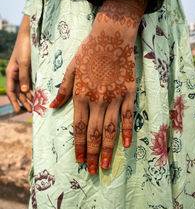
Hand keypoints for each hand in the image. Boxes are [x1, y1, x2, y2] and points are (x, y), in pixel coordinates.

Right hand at [6, 14, 32, 112]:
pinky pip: (30, 82)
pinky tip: (38, 94)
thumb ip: (24, 77)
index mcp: (11, 73)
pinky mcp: (30, 69)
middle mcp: (16, 73)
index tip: (18, 111)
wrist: (30, 34)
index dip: (14, 101)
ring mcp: (23, 71)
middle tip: (31, 111)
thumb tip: (23, 92)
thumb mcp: (24, 63)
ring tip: (35, 105)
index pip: (11, 91)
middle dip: (24, 101)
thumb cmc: (25, 47)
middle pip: (18, 91)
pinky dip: (33, 89)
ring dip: (29, 96)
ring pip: (24, 88)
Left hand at [50, 0, 152, 173]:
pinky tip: (125, 145)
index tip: (80, 160)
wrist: (111, 38)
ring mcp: (113, 97)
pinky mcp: (127, 93)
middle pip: (94, 133)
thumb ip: (63, 88)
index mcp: (81, 94)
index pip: (79, 127)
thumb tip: (54, 105)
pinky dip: (126, 131)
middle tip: (93, 170)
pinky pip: (127, 116)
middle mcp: (96, 100)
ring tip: (107, 165)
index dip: (79, 145)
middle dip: (93, 153)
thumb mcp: (71, 68)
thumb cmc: (89, 51)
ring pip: (110, 129)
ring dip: (108, 149)